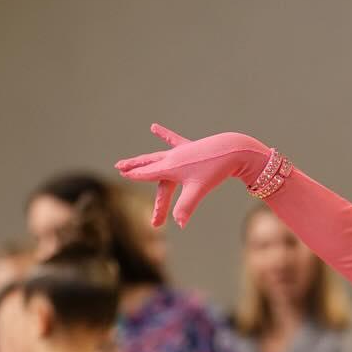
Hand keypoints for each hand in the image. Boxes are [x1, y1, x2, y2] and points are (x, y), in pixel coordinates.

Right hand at [116, 124, 268, 229]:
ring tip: (132, 160)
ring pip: (158, 157)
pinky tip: (153, 127)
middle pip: (150, 166)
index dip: (135, 174)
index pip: (148, 173)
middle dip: (134, 168)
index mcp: (170, 168)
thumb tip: (179, 224)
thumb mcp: (198, 190)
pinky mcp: (191, 148)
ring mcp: (181, 151)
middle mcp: (172, 158)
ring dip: (144, 160)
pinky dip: (164, 134)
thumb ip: (186, 207)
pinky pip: (174, 140)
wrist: (232, 150)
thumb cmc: (214, 170)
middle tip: (119, 168)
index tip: (122, 174)